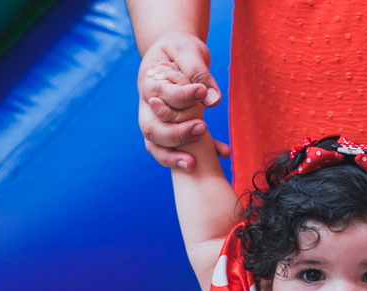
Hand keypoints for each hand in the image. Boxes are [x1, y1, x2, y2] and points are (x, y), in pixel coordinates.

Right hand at [137, 31, 230, 170]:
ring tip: (193, 164)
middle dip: (175, 133)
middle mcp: (147, 106)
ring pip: (154, 145)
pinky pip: (171, 152)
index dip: (181, 95)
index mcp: (148, 82)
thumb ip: (199, 72)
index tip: (202, 92)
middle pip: (150, 127)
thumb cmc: (181, 51)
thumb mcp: (190, 51)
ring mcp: (155, 121)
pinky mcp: (169, 132)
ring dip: (172, 157)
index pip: (159, 94)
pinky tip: (219, 154)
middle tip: (202, 128)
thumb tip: (212, 101)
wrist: (176, 56)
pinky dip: (185, 159)